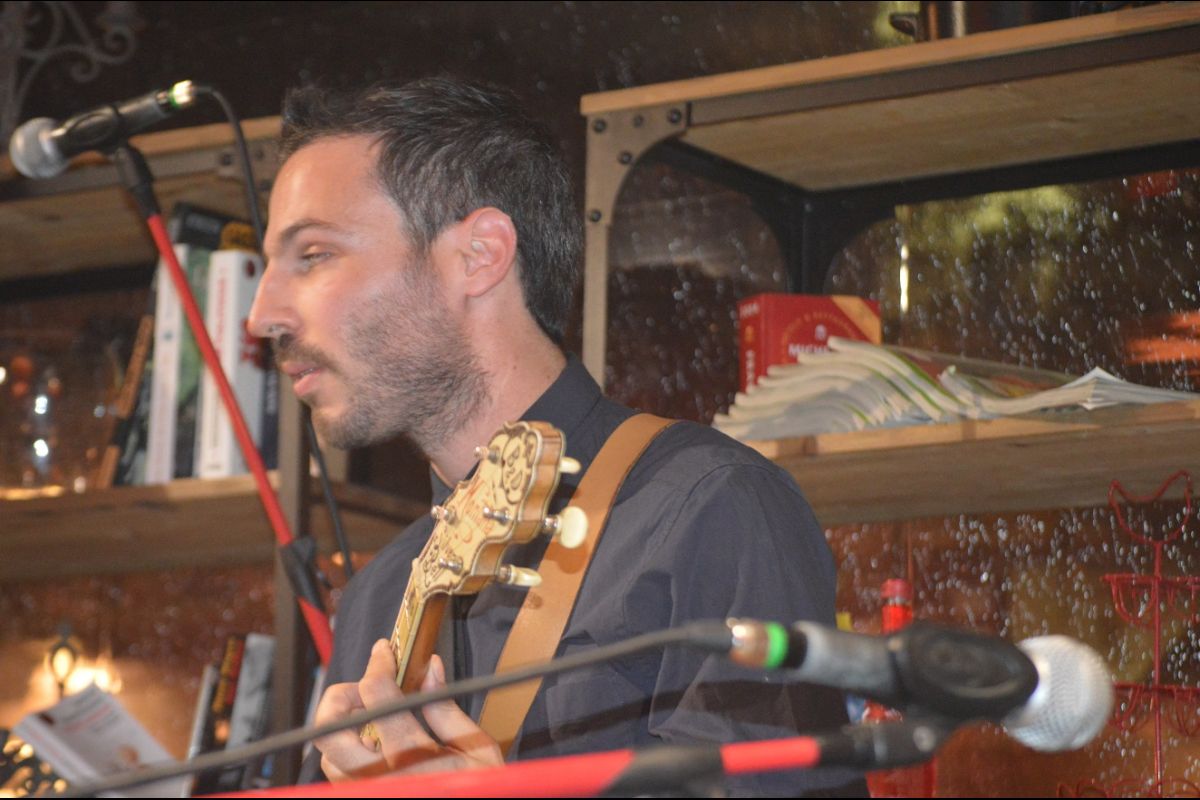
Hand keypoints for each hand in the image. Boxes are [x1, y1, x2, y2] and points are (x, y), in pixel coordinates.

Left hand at [313, 641, 502, 780]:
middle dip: (341, 698)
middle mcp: (380, 780)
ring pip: (329, 757)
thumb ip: (446, 709)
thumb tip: (431, 668)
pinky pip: (341, 776)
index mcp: (413, 759)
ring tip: (369, 716)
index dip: (378, 665)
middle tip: (365, 689)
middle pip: (330, 730)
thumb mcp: (478, 749)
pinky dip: (348, 753)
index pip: (376, 697)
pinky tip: (374, 743)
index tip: (385, 653)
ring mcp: (370, 794)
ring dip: (342, 729)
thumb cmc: (482, 792)